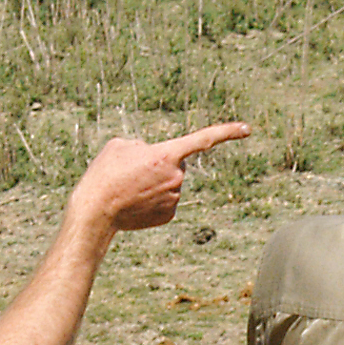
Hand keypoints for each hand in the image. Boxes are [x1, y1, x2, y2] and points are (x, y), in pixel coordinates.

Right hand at [71, 121, 249, 232]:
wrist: (96, 211)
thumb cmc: (105, 174)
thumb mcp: (120, 145)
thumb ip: (144, 145)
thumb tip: (153, 157)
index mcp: (168, 154)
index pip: (204, 139)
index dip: (227, 132)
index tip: (247, 129)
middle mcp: (177, 177)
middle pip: (175, 164)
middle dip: (159, 165)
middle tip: (132, 173)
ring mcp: (175, 198)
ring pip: (169, 183)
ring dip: (153, 182)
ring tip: (129, 188)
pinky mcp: (169, 215)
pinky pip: (165, 200)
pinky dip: (152, 200)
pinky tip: (135, 202)